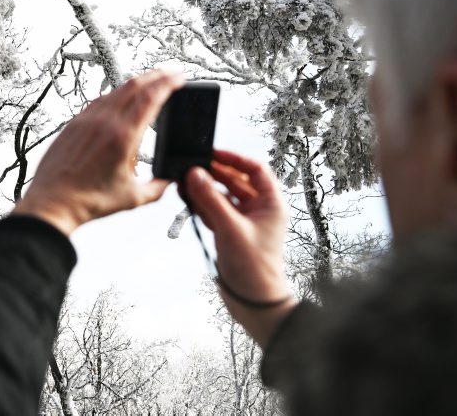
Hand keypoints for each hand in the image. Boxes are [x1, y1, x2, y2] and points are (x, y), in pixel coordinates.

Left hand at [12, 69, 183, 234]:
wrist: (53, 203)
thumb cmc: (87, 201)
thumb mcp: (132, 198)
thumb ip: (157, 188)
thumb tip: (168, 180)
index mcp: (122, 137)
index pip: (150, 98)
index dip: (167, 83)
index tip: (178, 77)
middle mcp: (104, 123)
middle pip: (134, 86)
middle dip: (155, 75)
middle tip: (169, 73)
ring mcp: (86, 120)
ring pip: (115, 90)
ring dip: (135, 83)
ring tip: (148, 84)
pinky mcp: (73, 124)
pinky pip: (98, 101)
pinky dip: (115, 95)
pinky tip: (118, 101)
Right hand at [182, 150, 297, 345]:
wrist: (253, 302)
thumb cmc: (254, 267)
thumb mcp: (230, 229)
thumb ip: (211, 200)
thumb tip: (195, 174)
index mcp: (271, 203)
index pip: (255, 170)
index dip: (235, 158)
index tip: (213, 153)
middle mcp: (259, 209)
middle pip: (236, 181)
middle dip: (214, 174)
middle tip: (193, 167)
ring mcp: (244, 221)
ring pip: (223, 196)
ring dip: (206, 190)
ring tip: (185, 182)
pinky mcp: (231, 232)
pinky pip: (216, 211)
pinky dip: (202, 205)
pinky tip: (188, 199)